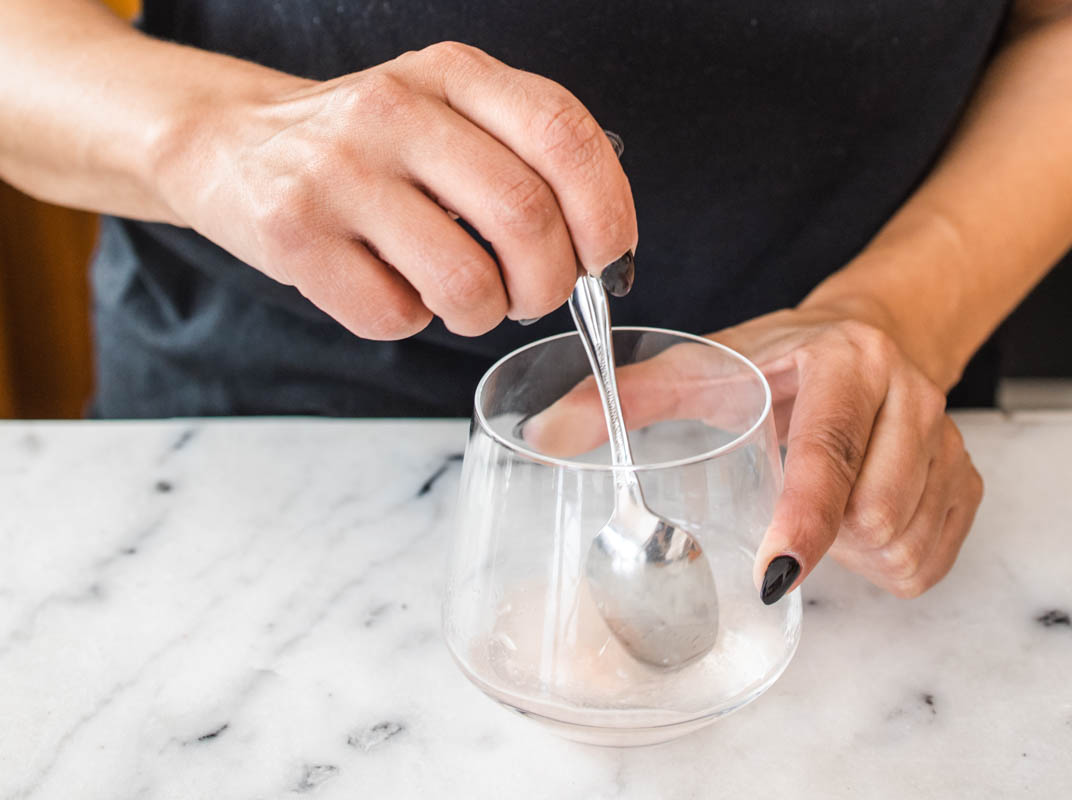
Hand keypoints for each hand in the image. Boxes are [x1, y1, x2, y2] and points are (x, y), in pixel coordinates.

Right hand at [154, 42, 636, 337]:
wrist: (232, 145)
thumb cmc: (366, 148)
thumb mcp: (447, 112)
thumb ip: (522, 155)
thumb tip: (598, 247)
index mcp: (453, 73)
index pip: (564, 136)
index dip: (607, 212)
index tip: (607, 256)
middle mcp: (396, 110)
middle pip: (525, 217)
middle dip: (549, 283)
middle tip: (532, 295)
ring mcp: (340, 171)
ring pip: (467, 281)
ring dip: (483, 314)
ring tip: (464, 300)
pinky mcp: (296, 234)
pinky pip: (396, 316)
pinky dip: (410, 322)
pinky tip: (391, 288)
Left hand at [523, 306, 982, 599]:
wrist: (875, 337)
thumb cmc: (781, 362)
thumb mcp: (705, 367)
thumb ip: (625, 398)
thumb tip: (540, 433)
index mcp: (847, 361)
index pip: (830, 452)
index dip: (805, 518)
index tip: (774, 573)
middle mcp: (911, 395)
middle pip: (875, 514)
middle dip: (823, 533)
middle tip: (788, 500)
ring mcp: (949, 440)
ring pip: (904, 545)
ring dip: (854, 552)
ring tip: (823, 503)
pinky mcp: (969, 480)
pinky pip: (930, 560)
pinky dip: (888, 561)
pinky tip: (858, 521)